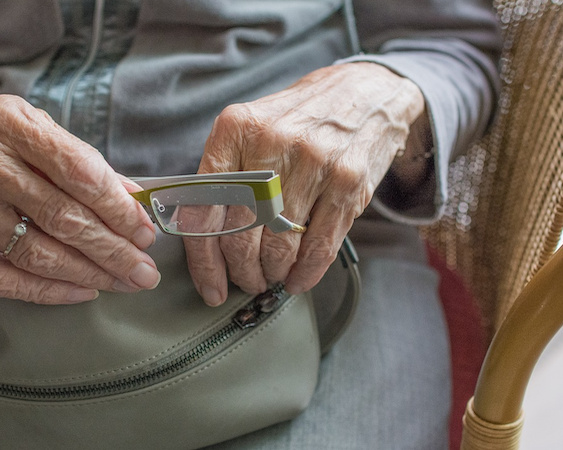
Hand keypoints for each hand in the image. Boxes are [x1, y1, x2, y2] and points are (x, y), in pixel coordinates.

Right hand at [0, 95, 159, 303]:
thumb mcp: (33, 127)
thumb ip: (81, 160)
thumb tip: (133, 199)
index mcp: (9, 124)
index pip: (77, 171)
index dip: (117, 207)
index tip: (144, 231)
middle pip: (61, 218)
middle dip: (112, 250)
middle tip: (144, 271)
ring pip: (36, 253)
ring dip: (88, 274)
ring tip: (122, 283)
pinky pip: (2, 278)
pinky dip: (47, 291)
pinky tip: (80, 291)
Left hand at [184, 63, 425, 305]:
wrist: (363, 93)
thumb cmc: (297, 119)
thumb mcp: (251, 128)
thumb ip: (223, 174)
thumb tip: (198, 237)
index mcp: (235, 129)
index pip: (204, 208)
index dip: (204, 259)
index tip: (210, 285)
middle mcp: (271, 142)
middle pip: (241, 234)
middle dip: (241, 272)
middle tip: (245, 281)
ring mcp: (313, 162)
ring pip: (279, 245)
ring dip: (272, 274)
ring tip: (271, 277)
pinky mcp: (347, 181)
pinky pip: (319, 246)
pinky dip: (305, 273)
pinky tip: (298, 279)